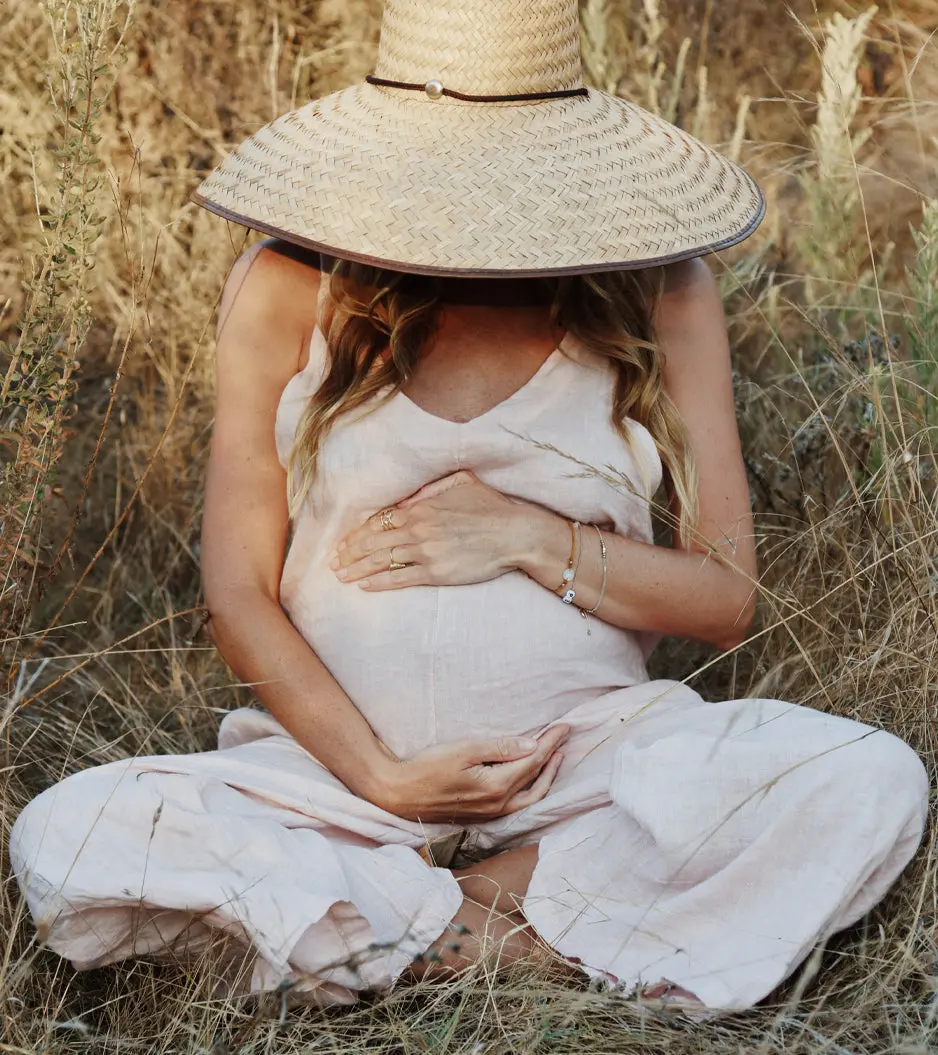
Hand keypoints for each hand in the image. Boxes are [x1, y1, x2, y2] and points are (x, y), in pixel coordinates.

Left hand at [331, 470, 545, 589]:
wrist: (515, 534)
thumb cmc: (492, 507)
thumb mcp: (462, 482)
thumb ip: (432, 487)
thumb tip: (410, 497)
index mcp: (422, 507)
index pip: (380, 520)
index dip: (359, 533)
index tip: (344, 542)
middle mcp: (418, 528)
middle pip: (374, 541)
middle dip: (350, 552)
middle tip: (333, 561)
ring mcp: (426, 551)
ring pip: (382, 560)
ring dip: (358, 568)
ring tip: (341, 575)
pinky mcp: (436, 572)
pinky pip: (401, 578)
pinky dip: (380, 581)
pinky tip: (364, 584)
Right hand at [367, 723, 569, 822]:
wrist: (401, 794)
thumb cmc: (429, 767)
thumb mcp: (464, 750)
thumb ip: (500, 748)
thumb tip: (532, 745)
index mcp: (496, 786)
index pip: (533, 761)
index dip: (550, 743)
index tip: (564, 727)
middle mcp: (499, 805)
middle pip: (538, 783)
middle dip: (553, 760)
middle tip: (562, 738)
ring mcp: (492, 814)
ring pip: (531, 798)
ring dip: (546, 777)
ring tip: (554, 758)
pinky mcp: (484, 816)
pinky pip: (518, 804)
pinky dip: (531, 788)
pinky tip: (529, 777)